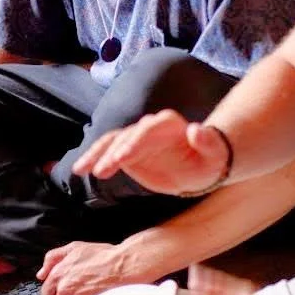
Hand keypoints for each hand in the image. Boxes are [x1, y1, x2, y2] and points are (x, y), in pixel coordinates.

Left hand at [37, 241, 150, 294]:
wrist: (123, 266)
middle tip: (80, 288)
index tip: (66, 286)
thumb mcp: (74, 248)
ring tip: (89, 292)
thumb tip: (40, 274)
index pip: (46, 291)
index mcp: (58, 272)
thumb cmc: (102, 256)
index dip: (56, 289)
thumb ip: (52, 259)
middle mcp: (62, 286)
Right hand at [71, 110, 229, 195]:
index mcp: (168, 124)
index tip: (123, 159)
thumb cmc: (209, 159)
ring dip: (96, 155)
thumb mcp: (214, 152)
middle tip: (102, 170)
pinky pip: (105, 154)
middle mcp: (147, 128)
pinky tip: (79, 170)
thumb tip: (196, 130)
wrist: (198, 166)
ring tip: (81, 169)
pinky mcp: (126, 153)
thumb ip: (207, 141)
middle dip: (113, 152)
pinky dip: (92, 160)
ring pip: (111, 142)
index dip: (135, 142)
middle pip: (126, 135)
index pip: (148, 129)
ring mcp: (134, 140)